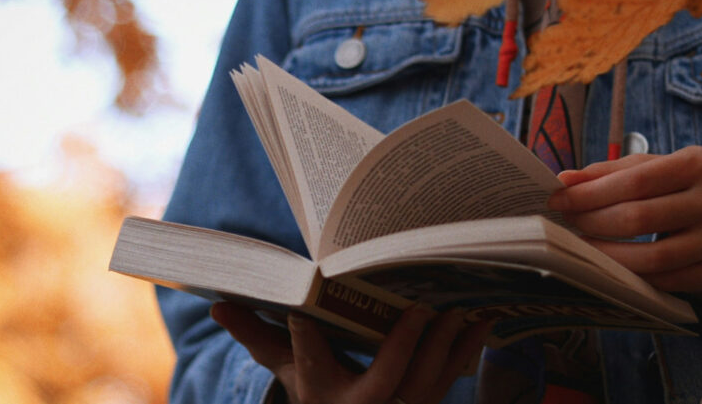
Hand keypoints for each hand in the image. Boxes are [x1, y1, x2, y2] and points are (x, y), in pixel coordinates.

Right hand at [210, 302, 491, 403]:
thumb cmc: (316, 385)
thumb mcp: (286, 365)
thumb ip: (256, 335)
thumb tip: (218, 306)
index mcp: (323, 395)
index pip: (308, 366)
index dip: (303, 343)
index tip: (300, 313)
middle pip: (384, 380)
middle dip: (402, 348)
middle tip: (417, 310)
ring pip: (428, 382)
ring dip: (445, 346)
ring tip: (458, 309)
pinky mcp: (427, 401)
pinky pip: (450, 377)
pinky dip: (466, 349)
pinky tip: (483, 318)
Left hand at [547, 146, 701, 291]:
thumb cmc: (677, 185)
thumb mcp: (649, 167)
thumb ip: (607, 172)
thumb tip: (564, 180)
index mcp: (698, 164)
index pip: (634, 182)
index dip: (590, 194)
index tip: (558, 201)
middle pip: (639, 219)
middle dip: (593, 222)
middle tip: (568, 224)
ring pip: (653, 257)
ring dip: (608, 256)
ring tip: (584, 247)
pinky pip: (667, 281)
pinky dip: (634, 276)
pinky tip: (612, 266)